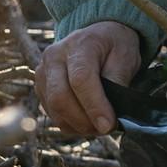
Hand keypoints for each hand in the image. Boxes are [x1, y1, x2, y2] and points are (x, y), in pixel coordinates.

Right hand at [35, 21, 142, 135]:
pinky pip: (52, 114)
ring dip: (77, 125)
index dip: (94, 106)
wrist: (97, 36)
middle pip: (60, 97)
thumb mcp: (126, 56)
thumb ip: (118, 82)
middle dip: (84, 121)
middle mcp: (54, 56)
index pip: (80, 79)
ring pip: (54, 109)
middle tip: (105, 129)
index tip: (109, 125)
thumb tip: (110, 113)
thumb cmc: (114, 46)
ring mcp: (43, 71)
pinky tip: (86, 121)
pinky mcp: (40, 87)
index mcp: (79, 44)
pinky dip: (70, 124)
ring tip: (98, 126)